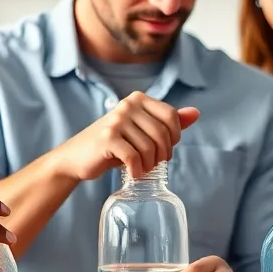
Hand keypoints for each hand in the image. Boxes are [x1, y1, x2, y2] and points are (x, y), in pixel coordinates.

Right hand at [52, 91, 201, 180]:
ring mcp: (116, 120)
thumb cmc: (113, 145)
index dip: (174, 137)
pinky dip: (137, 170)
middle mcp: (127, 105)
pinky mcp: (107, 138)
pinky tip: (133, 173)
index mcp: (138, 99)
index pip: (171, 116)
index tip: (164, 150)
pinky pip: (134, 157)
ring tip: (141, 168)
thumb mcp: (141, 131)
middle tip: (153, 164)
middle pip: (162, 133)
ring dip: (149, 165)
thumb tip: (196, 113)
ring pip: (150, 147)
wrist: (76, 158)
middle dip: (162, 154)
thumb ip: (167, 122)